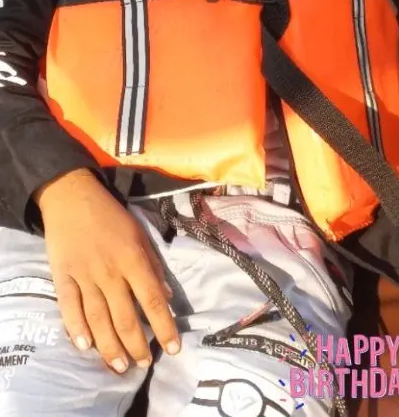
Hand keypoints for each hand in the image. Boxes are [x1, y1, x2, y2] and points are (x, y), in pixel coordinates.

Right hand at [35, 169, 179, 371]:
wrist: (72, 196)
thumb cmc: (111, 215)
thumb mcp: (140, 234)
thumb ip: (154, 266)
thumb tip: (167, 297)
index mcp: (133, 259)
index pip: (153, 300)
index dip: (164, 328)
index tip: (173, 348)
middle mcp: (110, 271)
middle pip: (125, 317)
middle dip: (137, 345)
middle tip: (144, 364)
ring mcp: (84, 275)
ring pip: (98, 319)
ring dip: (110, 347)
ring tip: (121, 366)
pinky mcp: (62, 276)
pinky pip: (69, 307)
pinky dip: (76, 328)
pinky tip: (85, 345)